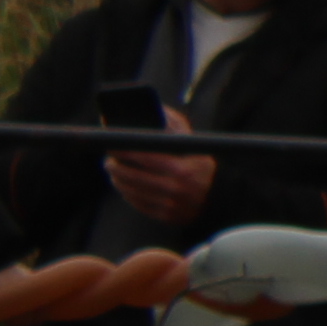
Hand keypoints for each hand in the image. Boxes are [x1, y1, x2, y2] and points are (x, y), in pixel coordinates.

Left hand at [115, 109, 212, 235]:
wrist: (217, 198)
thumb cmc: (200, 164)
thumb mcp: (193, 143)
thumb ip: (173, 125)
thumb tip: (151, 109)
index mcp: (182, 168)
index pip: (145, 157)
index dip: (125, 150)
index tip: (113, 143)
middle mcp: (175, 189)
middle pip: (132, 176)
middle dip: (116, 165)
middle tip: (109, 157)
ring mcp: (169, 204)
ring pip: (130, 190)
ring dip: (117, 178)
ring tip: (114, 169)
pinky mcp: (163, 216)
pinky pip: (136, 203)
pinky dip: (127, 192)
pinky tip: (125, 184)